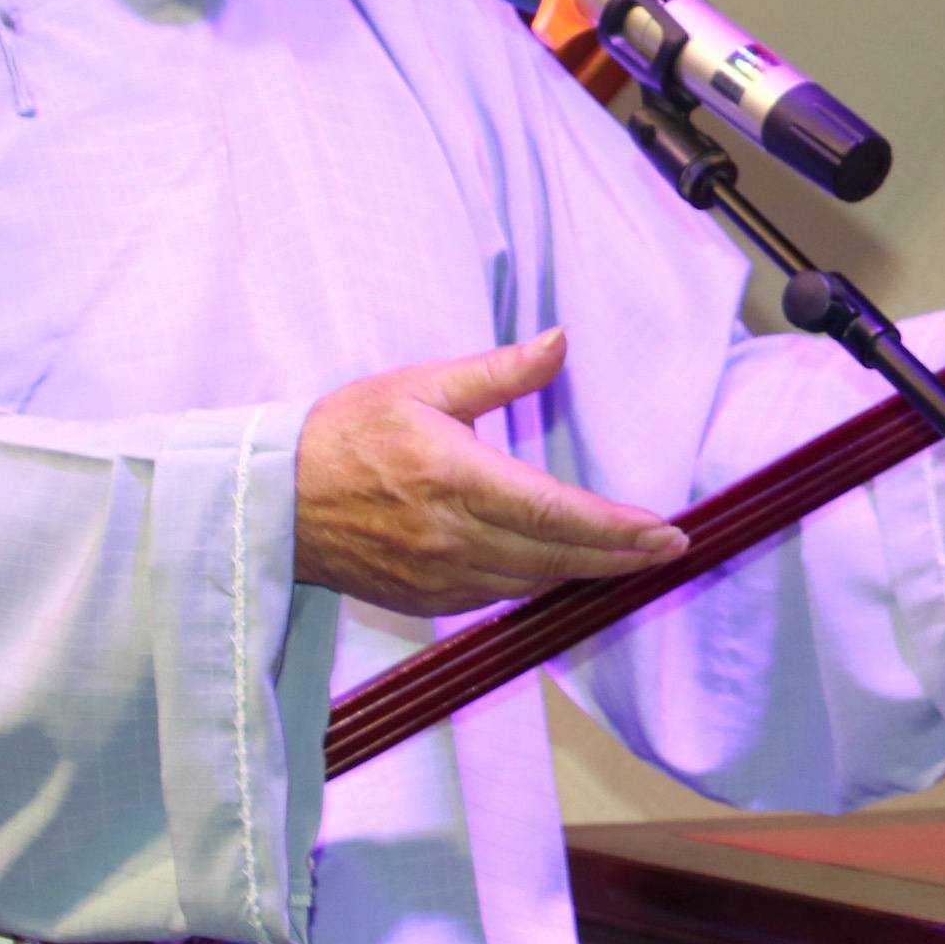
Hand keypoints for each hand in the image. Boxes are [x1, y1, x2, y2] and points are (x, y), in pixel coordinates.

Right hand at [293, 330, 684, 614]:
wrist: (274, 499)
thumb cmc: (346, 433)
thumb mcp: (422, 385)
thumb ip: (499, 372)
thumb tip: (560, 342)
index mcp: (454, 479)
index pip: (555, 513)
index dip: (616, 528)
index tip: (664, 530)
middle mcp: (450, 537)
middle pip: (556, 558)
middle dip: (621, 557)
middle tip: (670, 548)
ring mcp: (437, 577)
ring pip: (532, 584)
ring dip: (584, 573)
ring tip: (631, 557)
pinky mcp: (424, 601)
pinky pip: (498, 597)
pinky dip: (537, 583)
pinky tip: (562, 567)